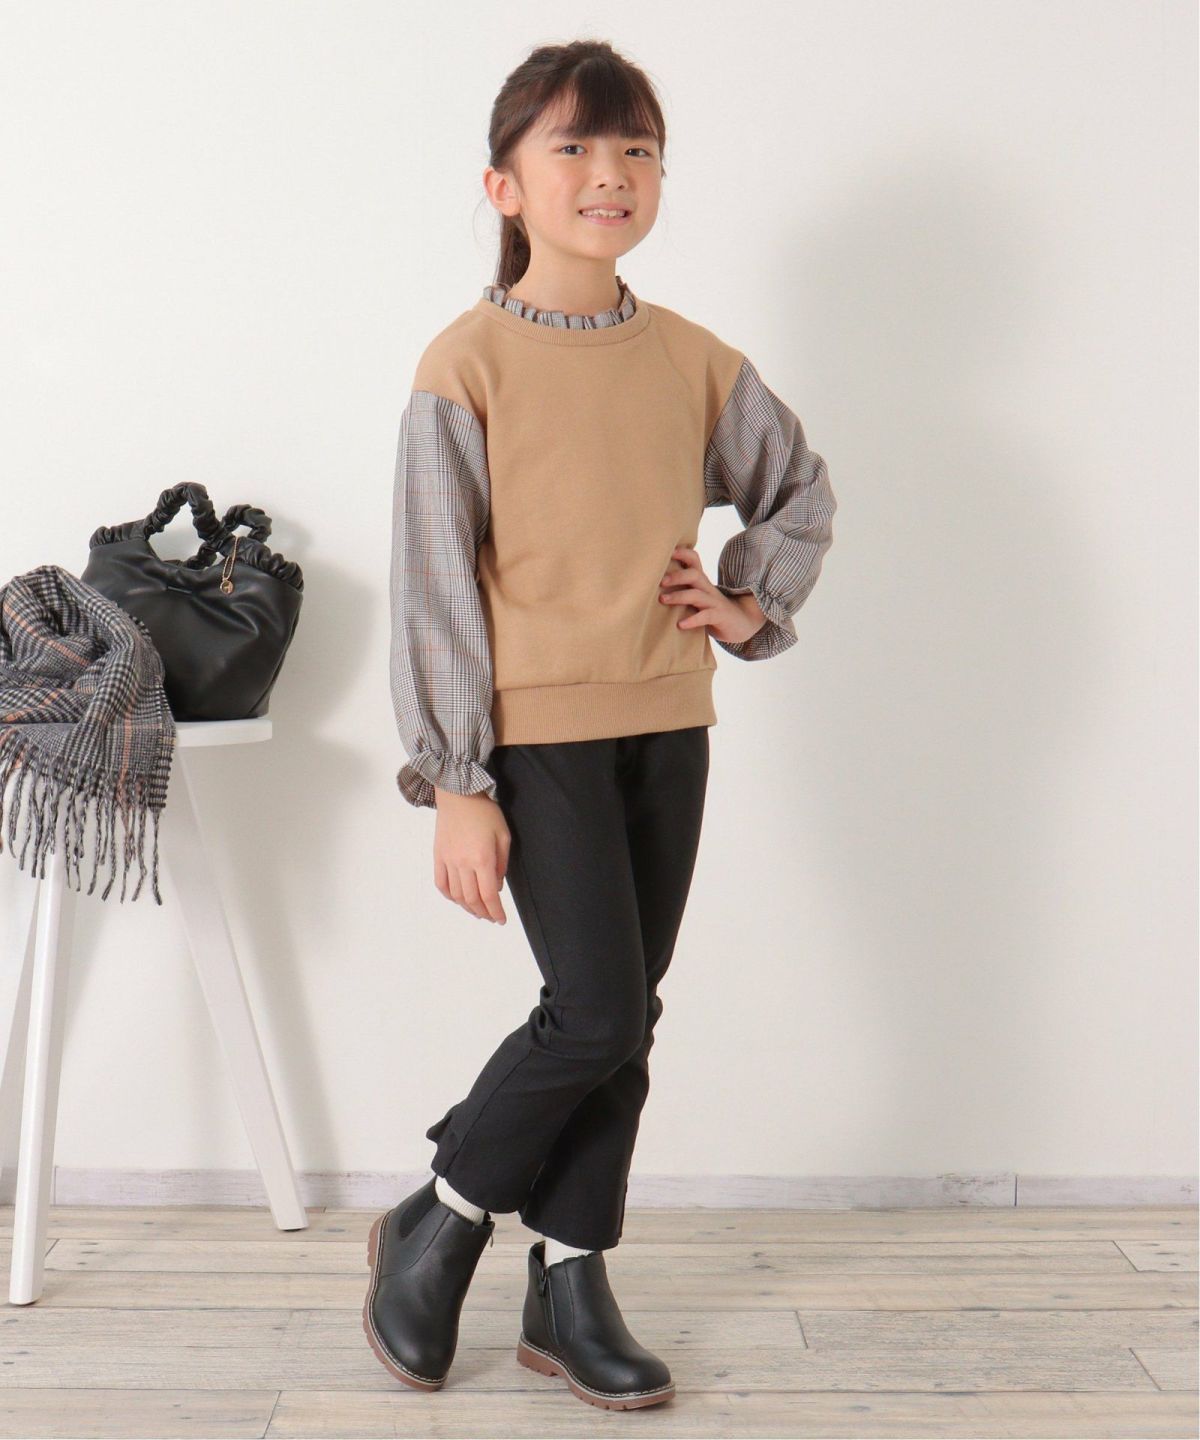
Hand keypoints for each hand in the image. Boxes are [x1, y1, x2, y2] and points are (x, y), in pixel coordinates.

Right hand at [432, 789, 509, 923]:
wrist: (458, 794)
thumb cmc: (485, 812)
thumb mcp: (503, 836)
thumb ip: (501, 864)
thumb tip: (497, 886)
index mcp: (482, 859)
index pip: (489, 895)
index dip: (495, 911)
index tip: (501, 919)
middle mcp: (463, 863)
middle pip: (472, 899)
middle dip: (483, 913)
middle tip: (491, 917)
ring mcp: (448, 861)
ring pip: (456, 895)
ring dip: (467, 908)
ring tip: (477, 911)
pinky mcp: (437, 856)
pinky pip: (441, 883)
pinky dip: (449, 896)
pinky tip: (458, 899)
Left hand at [659, 544, 766, 645]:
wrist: (740, 624)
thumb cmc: (710, 610)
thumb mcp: (696, 596)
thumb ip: (680, 589)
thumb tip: (652, 586)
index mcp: (701, 581)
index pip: (694, 559)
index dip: (682, 553)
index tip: (667, 552)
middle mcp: (707, 588)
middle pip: (694, 574)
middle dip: (676, 576)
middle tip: (659, 582)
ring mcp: (714, 602)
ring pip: (697, 594)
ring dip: (679, 596)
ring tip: (663, 600)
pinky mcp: (719, 617)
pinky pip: (706, 616)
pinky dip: (692, 620)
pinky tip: (680, 625)